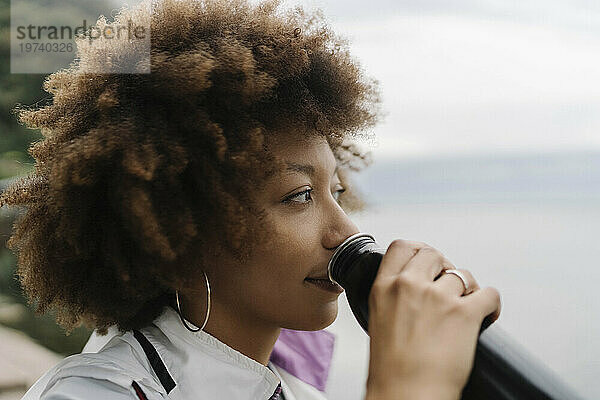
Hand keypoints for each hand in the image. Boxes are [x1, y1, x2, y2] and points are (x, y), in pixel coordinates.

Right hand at [365, 239, 500, 399]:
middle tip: (450, 286)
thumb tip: (415, 287)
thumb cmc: (392, 368)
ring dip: (469, 289)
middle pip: (434, 254)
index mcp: (384, 287)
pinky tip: (487, 315)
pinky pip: (489, 293)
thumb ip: (393, 296)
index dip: (419, 250)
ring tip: (469, 306)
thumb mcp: (379, 319)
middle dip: (445, 267)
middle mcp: (409, 286)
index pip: (401, 246)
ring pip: (463, 274)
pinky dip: (492, 304)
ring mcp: (437, 297)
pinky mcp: (464, 314)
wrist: (405, 393)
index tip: (428, 260)